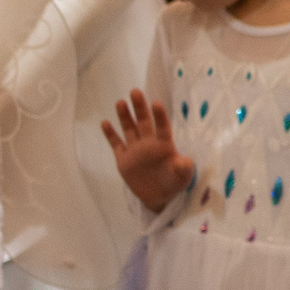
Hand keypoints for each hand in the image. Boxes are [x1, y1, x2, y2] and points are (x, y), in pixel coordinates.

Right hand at [102, 89, 193, 210]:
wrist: (158, 197)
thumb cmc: (174, 183)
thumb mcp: (182, 177)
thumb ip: (183, 169)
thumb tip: (184, 162)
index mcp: (164, 145)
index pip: (162, 127)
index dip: (159, 116)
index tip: (156, 103)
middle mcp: (149, 143)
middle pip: (143, 122)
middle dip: (139, 107)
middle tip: (135, 91)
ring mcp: (135, 150)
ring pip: (129, 129)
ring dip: (124, 116)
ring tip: (121, 102)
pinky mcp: (124, 159)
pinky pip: (116, 144)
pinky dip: (110, 134)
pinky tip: (105, 122)